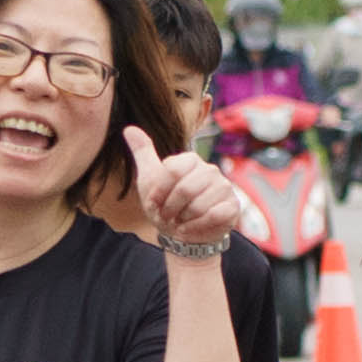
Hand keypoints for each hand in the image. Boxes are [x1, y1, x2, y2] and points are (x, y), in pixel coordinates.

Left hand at [127, 150, 247, 250]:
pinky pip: (214, 216)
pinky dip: (196, 227)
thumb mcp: (150, 179)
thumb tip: (129, 128)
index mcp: (190, 160)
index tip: (154, 202)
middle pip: (185, 189)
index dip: (159, 192)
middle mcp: (210, 170)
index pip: (172, 170)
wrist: (183, 232)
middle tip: (166, 216)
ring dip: (182, 220)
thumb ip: (142, 153)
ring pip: (198, 205)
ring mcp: (224, 187)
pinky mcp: (232, 206)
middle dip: (170, 208)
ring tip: (180, 221)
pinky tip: (189, 229)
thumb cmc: (166, 204)